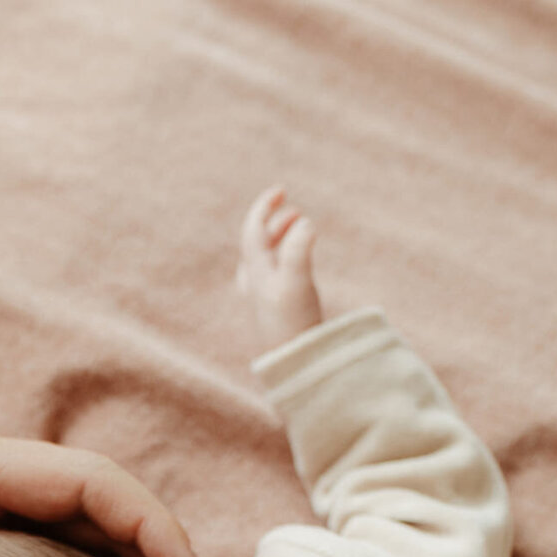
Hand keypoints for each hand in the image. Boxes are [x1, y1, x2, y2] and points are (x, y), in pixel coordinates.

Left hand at [237, 187, 323, 352]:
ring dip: (280, 239)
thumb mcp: (296, 283)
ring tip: (299, 228)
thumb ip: (299, 249)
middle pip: (258, 243)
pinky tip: (298, 267)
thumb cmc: (292, 323)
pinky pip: (275, 277)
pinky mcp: (277, 312)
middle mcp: (255, 284)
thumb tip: (305, 223)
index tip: (281, 191)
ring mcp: (264, 299)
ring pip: (266, 260)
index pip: (252, 230)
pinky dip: (285, 259)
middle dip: (274, 223)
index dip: (264, 207)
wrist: (292, 365)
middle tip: (295, 212)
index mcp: (255, 272)